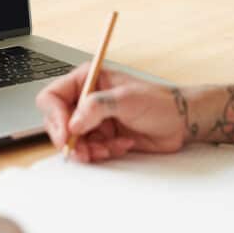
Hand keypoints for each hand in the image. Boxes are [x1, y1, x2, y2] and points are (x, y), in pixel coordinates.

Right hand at [35, 62, 195, 162]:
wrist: (180, 122)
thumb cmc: (158, 102)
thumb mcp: (127, 100)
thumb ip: (96, 108)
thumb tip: (72, 123)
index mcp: (88, 79)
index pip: (53, 97)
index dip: (55, 116)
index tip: (66, 133)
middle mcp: (86, 98)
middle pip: (58, 122)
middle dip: (70, 139)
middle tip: (83, 151)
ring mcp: (93, 119)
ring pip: (73, 140)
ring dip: (88, 149)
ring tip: (108, 149)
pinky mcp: (102, 136)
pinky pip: (89, 150)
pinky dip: (101, 153)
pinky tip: (120, 146)